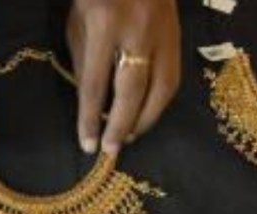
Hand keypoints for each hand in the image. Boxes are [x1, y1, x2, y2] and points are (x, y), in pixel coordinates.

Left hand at [67, 0, 180, 154]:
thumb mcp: (79, 20)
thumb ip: (84, 61)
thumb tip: (93, 104)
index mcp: (104, 24)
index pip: (95, 83)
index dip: (90, 118)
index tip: (87, 145)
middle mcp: (137, 32)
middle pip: (133, 91)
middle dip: (122, 125)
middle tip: (113, 149)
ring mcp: (163, 34)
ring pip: (161, 88)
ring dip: (146, 119)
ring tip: (131, 135)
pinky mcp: (177, 37)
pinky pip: (172, 78)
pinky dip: (160, 102)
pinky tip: (148, 114)